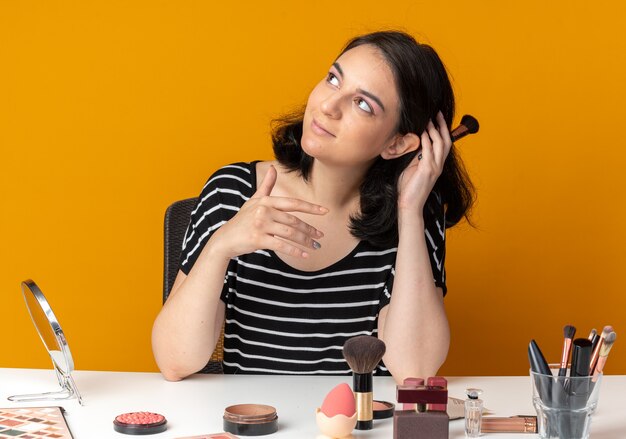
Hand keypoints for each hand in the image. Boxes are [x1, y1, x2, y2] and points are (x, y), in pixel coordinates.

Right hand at [211, 165, 327, 258]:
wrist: (224, 239)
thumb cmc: (241, 220)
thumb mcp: (253, 201)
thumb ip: (266, 186)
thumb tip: (273, 168)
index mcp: (266, 201)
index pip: (293, 203)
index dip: (310, 207)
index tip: (325, 211)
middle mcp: (264, 210)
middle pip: (294, 220)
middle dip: (310, 229)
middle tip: (321, 236)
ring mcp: (260, 224)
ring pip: (290, 233)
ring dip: (305, 241)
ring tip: (316, 246)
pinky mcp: (258, 239)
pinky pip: (282, 245)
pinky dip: (295, 251)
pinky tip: (305, 255)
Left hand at [397, 112, 451, 211]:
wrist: (409, 205)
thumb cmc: (408, 188)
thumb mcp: (412, 168)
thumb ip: (415, 156)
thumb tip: (411, 143)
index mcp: (436, 165)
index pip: (444, 144)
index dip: (442, 130)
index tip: (437, 118)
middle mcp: (438, 165)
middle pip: (446, 141)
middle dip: (442, 126)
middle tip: (437, 113)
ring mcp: (434, 168)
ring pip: (440, 144)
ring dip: (434, 131)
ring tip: (428, 120)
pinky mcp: (427, 170)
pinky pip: (429, 152)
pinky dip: (426, 141)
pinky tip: (422, 133)